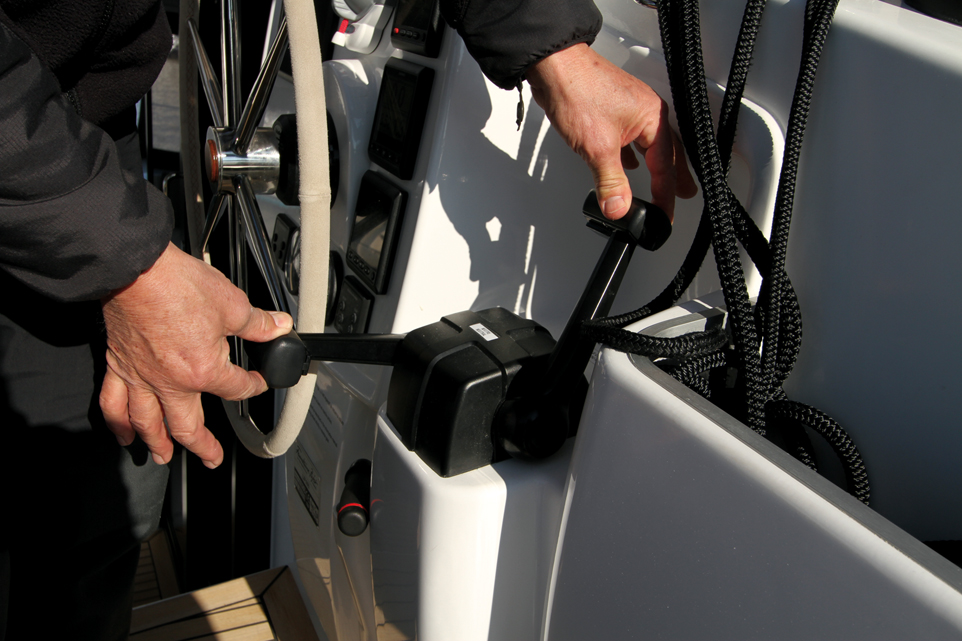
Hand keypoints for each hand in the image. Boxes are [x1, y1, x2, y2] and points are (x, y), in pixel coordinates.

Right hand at [100, 243, 293, 467]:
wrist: (133, 269)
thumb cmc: (177, 285)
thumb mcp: (231, 303)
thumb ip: (257, 323)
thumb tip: (278, 327)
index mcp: (203, 370)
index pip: (237, 388)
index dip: (254, 387)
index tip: (259, 384)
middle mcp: (171, 382)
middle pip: (188, 426)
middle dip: (202, 446)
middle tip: (211, 459)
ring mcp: (141, 377)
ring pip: (148, 423)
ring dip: (157, 444)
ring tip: (163, 457)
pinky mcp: (118, 365)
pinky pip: (113, 403)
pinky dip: (116, 422)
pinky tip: (121, 433)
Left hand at [525, 43, 696, 220]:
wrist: (553, 66)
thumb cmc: (578, 91)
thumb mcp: (597, 147)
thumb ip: (611, 182)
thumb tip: (619, 208)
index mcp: (653, 118)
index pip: (665, 167)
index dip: (665, 195)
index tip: (664, 215)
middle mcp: (647, 111)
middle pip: (667, 152)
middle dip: (674, 177)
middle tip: (685, 194)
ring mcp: (630, 109)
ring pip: (650, 145)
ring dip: (655, 166)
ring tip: (661, 184)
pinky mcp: (613, 109)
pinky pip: (632, 138)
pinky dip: (633, 155)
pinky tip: (627, 164)